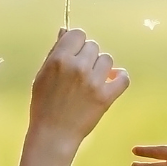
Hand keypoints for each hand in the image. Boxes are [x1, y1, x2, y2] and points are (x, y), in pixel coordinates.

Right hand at [29, 28, 129, 151]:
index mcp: (59, 59)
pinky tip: (111, 82)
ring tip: (92, 81)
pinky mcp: (106, 97)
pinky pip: (123, 78)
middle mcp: (77, 67)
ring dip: (101, 68)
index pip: (78, 34)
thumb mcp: (42, 75)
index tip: (75, 54)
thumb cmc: (44, 104)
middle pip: (93, 46)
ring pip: (107, 59)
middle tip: (80, 73)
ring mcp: (93, 82)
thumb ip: (55, 52)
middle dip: (88, 57)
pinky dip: (120, 78)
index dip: (77, 44)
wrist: (53, 134)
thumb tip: (65, 31)